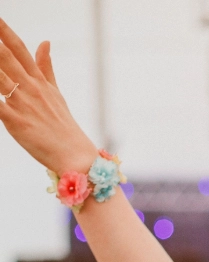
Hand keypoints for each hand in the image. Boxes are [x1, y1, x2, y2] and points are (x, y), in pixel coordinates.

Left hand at [0, 22, 97, 173]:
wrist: (76, 157)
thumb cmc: (64, 128)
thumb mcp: (56, 94)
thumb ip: (45, 67)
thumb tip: (45, 42)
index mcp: (39, 82)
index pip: (20, 50)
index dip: (6, 32)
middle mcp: (30, 89)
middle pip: (6, 57)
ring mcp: (23, 105)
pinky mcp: (16, 122)